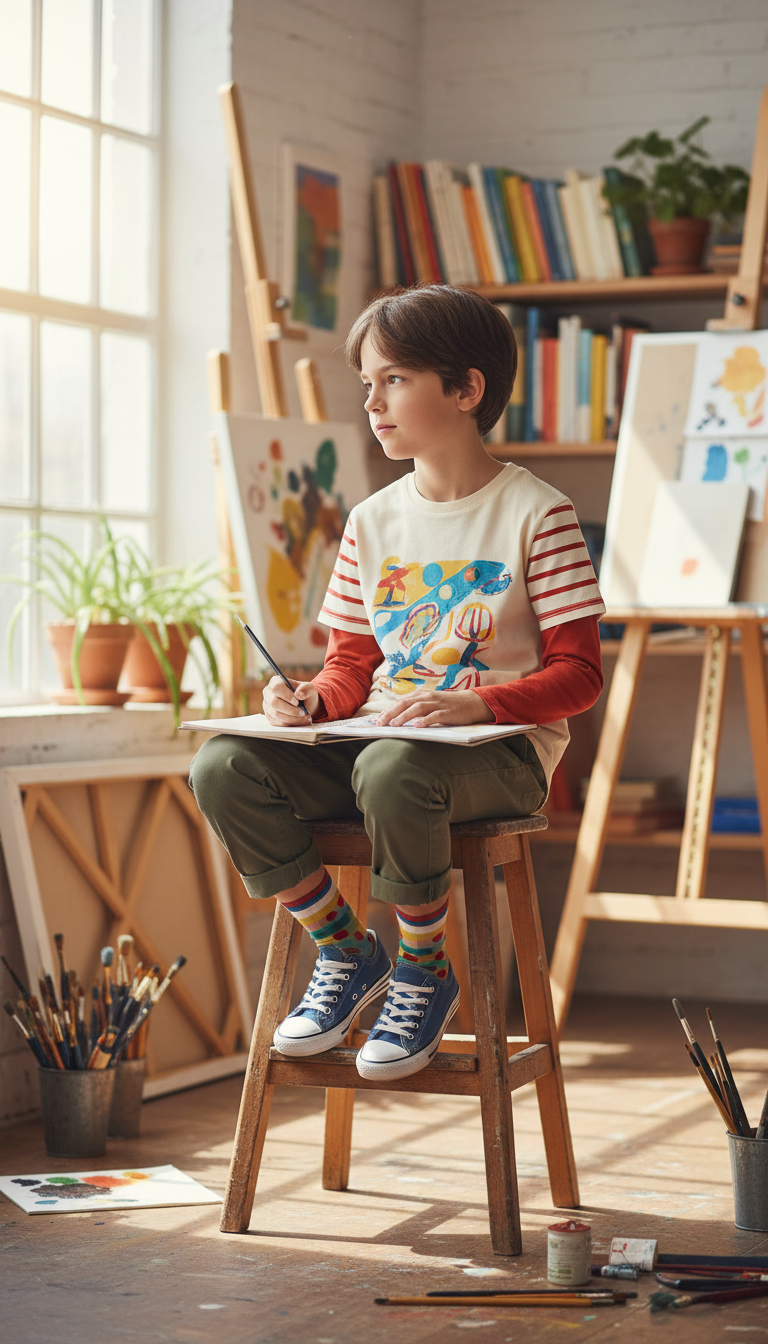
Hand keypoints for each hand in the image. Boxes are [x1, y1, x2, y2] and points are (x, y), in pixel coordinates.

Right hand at [263, 676, 319, 725]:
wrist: (305, 706)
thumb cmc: (305, 694)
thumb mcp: (310, 689)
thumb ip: (306, 689)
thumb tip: (298, 694)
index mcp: (276, 682)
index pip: (276, 688)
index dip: (286, 695)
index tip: (297, 702)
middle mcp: (268, 693)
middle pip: (274, 702)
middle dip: (290, 710)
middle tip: (303, 712)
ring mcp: (267, 706)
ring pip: (276, 714)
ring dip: (292, 718)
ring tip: (305, 717)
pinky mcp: (270, 717)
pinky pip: (278, 722)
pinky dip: (291, 723)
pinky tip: (300, 721)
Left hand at [374, 689, 493, 728]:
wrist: (472, 703)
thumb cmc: (449, 706)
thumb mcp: (431, 704)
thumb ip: (417, 709)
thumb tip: (398, 718)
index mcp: (422, 695)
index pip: (401, 702)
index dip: (388, 711)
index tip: (377, 720)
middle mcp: (428, 697)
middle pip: (405, 704)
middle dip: (391, 714)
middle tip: (380, 724)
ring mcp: (437, 704)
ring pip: (417, 708)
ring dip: (404, 717)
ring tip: (394, 725)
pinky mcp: (447, 712)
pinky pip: (435, 716)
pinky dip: (425, 720)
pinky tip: (417, 726)